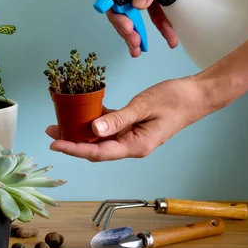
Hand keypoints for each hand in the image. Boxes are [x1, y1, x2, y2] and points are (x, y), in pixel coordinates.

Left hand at [45, 76, 208, 161]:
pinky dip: (95, 120)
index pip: (99, 152)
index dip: (75, 149)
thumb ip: (118, 120)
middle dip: (72, 141)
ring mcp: (132, 136)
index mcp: (136, 146)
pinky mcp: (132, 126)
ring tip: (59, 123)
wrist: (197, 95)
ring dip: (81, 131)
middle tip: (50, 131)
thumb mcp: (144, 107)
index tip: (56, 143)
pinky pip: (110, 126)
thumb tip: (94, 129)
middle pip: (95, 148)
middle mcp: (131, 145)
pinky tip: (81, 112)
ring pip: (100, 137)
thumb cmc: (175, 100)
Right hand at [106, 0, 218, 56]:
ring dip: (139, 34)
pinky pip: (156, 15)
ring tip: (141, 50)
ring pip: (137, 15)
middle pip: (122, 9)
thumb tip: (137, 5)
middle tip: (135, 44)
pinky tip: (169, 39)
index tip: (128, 28)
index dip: (116, 14)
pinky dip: (161, 28)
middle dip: (126, 29)